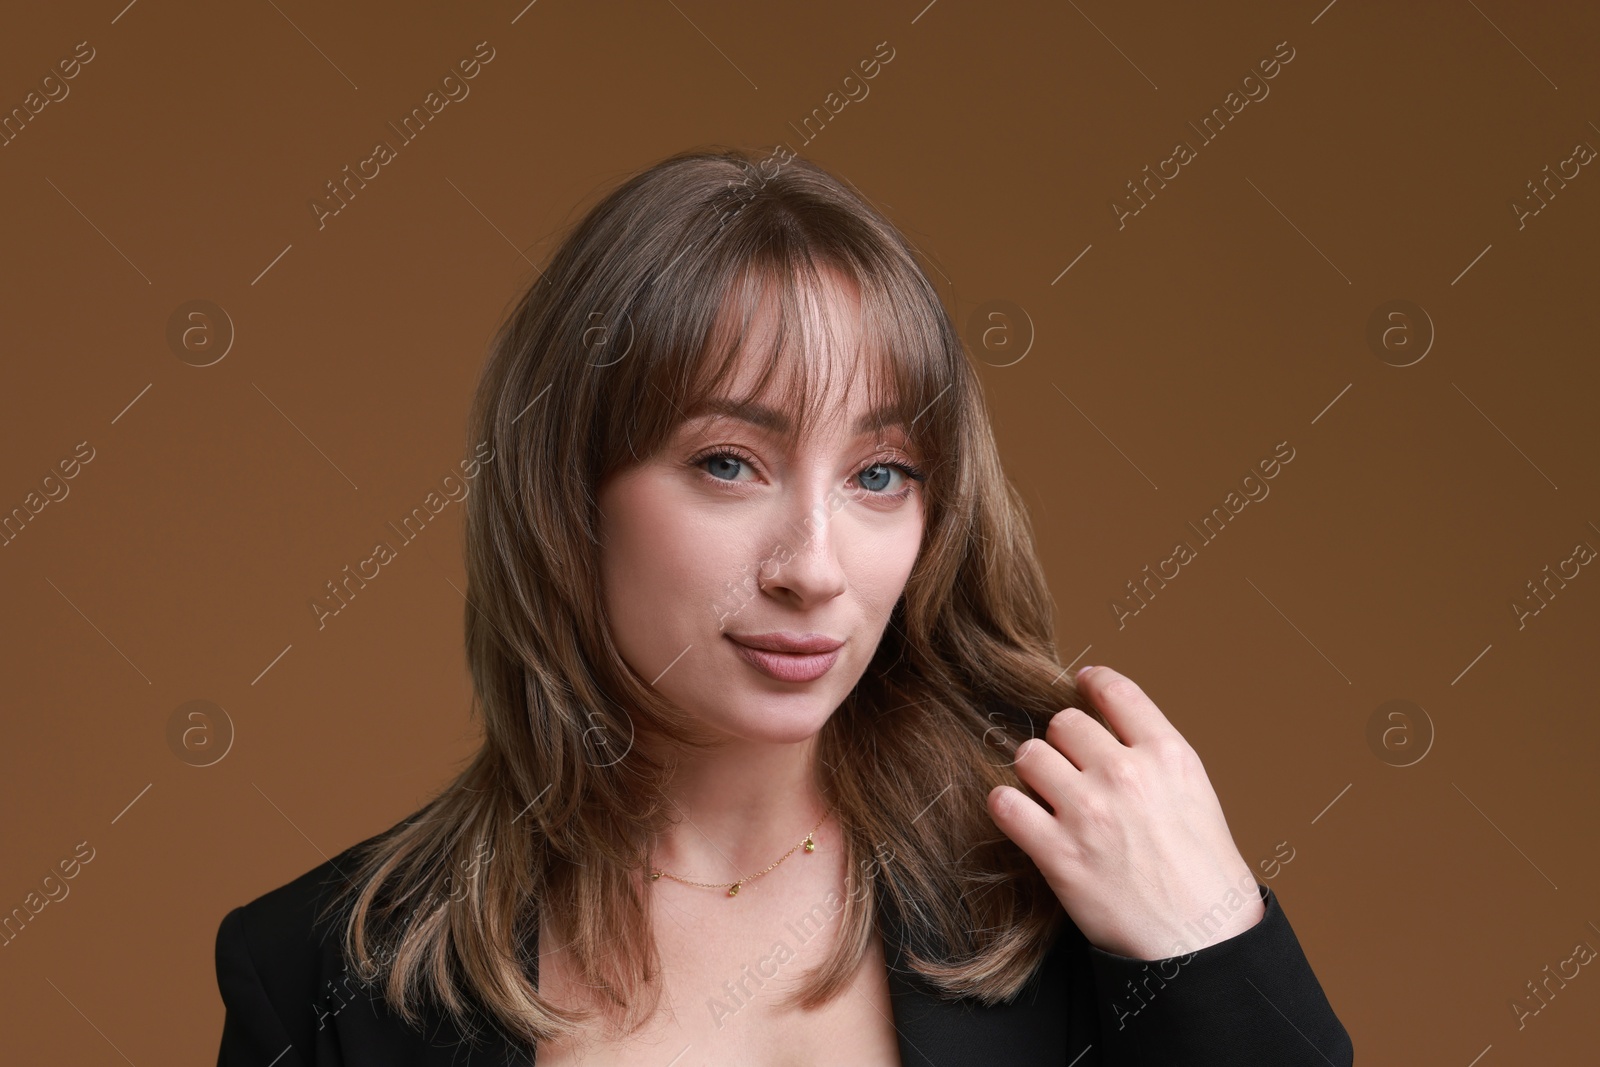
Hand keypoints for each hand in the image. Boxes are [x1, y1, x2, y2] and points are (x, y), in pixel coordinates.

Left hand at [986, 665, 1264, 959]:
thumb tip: (1110, 727)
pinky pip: (1005, 804)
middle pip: (1063, 723)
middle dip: (1062, 742)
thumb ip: (1153, 755)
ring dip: (1033, 772)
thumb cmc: (1204, 873)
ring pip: (1029, 755)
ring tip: (1046, 793)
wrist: (1202, 941)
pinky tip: (1020, 816)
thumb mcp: (1196, 793)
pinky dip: (1006, 807)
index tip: (1081, 684)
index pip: (1115, 691)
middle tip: (1069, 767)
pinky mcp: (1058, 853)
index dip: (1092, 683)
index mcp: (1166, 755)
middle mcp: (1125, 775)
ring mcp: (1088, 812)